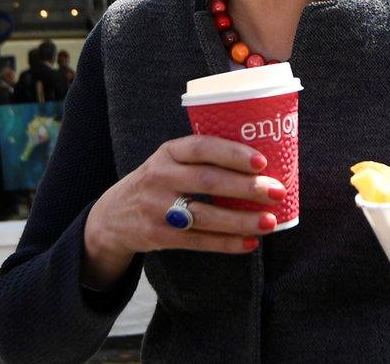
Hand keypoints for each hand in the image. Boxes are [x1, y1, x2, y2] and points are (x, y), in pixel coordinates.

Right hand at [82, 135, 285, 288]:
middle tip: (277, 191)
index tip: (261, 161)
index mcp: (166, 152)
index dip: (232, 153)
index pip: (201, 147)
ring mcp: (157, 208)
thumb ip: (200, 159)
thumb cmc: (156, 182)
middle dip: (246, 187)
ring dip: (241, 220)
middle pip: (208, 181)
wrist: (112, 217)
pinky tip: (250, 242)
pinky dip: (227, 243)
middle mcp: (160, 177)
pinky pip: (199, 241)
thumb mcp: (168, 161)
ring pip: (206, 215)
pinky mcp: (159, 236)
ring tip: (269, 222)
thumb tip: (259, 165)